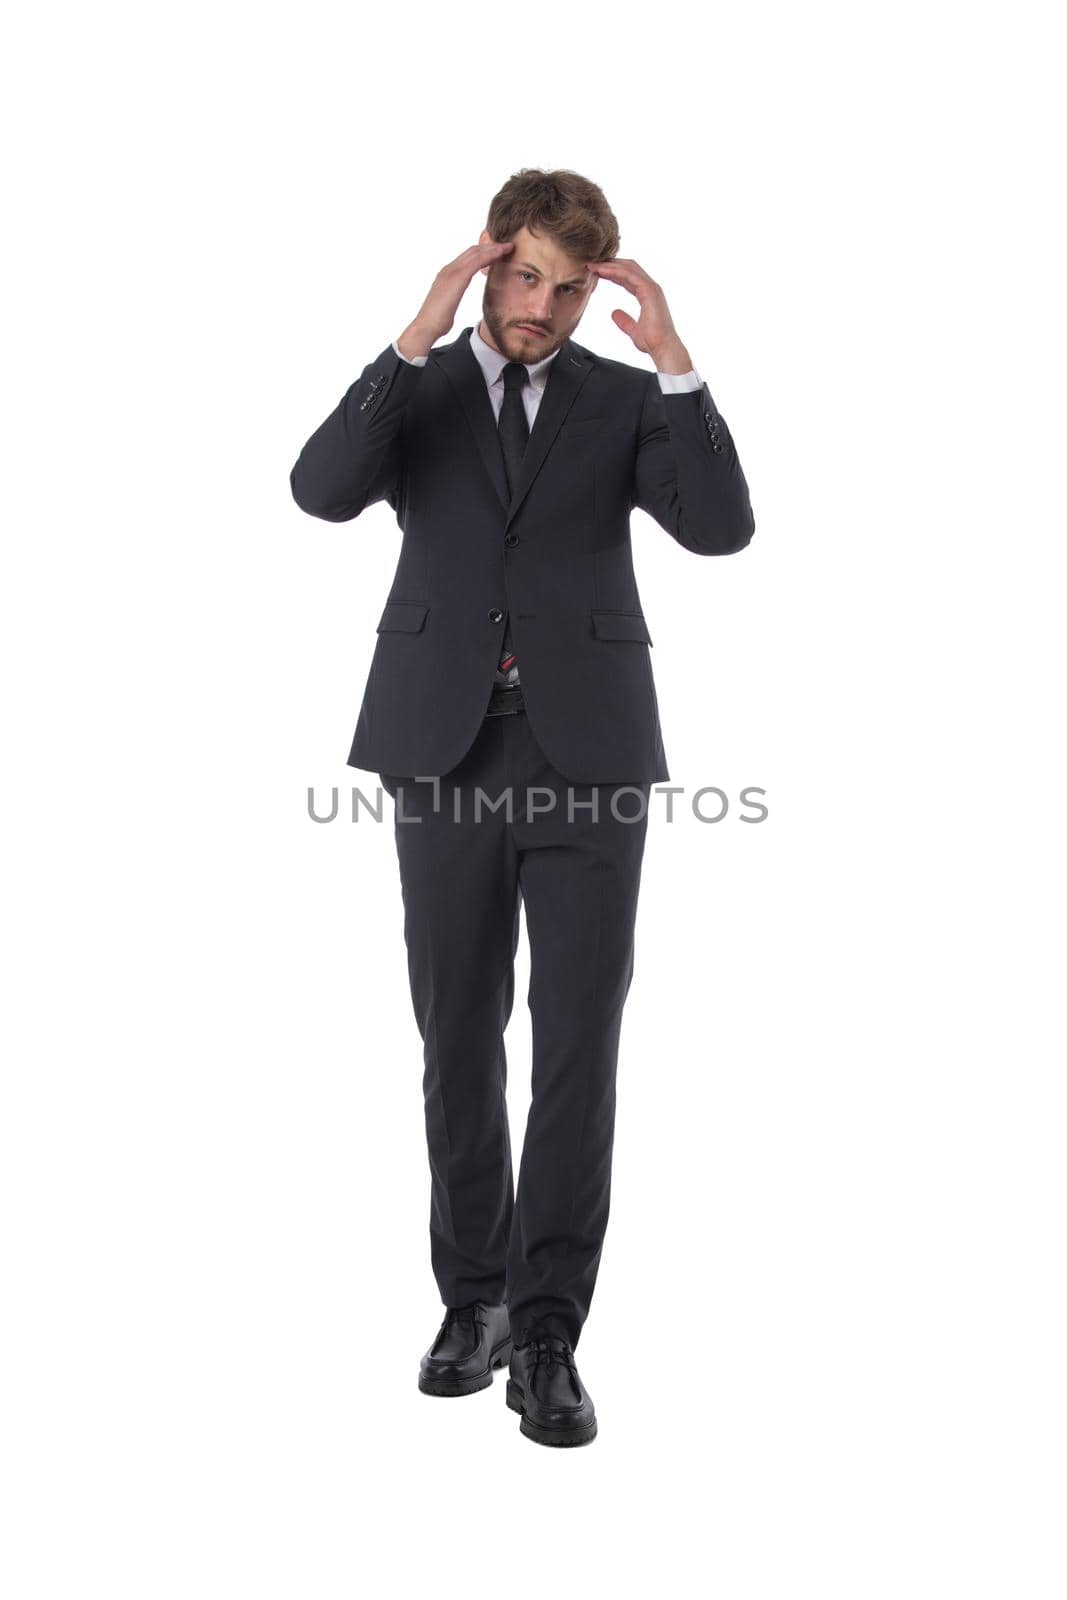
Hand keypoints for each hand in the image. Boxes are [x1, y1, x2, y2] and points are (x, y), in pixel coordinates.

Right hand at [399, 241, 514, 354]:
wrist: (426, 327)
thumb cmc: (436, 322)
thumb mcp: (446, 306)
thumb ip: (450, 299)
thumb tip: (450, 305)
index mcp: (446, 275)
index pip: (466, 258)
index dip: (482, 254)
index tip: (496, 254)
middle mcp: (448, 269)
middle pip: (472, 251)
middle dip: (490, 247)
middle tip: (506, 246)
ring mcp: (452, 271)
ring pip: (476, 253)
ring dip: (493, 249)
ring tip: (507, 247)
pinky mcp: (457, 276)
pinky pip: (477, 261)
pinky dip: (490, 255)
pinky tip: (501, 254)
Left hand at [588, 257, 689, 369]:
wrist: (663, 347)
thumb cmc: (652, 341)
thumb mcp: (633, 330)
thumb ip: (624, 321)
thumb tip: (614, 313)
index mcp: (647, 294)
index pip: (628, 277)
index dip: (612, 273)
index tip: (596, 272)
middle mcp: (650, 287)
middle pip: (628, 268)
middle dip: (610, 264)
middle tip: (592, 264)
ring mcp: (651, 287)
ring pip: (628, 268)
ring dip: (609, 265)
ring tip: (593, 265)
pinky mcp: (649, 290)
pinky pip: (629, 275)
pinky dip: (614, 271)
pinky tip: (601, 271)